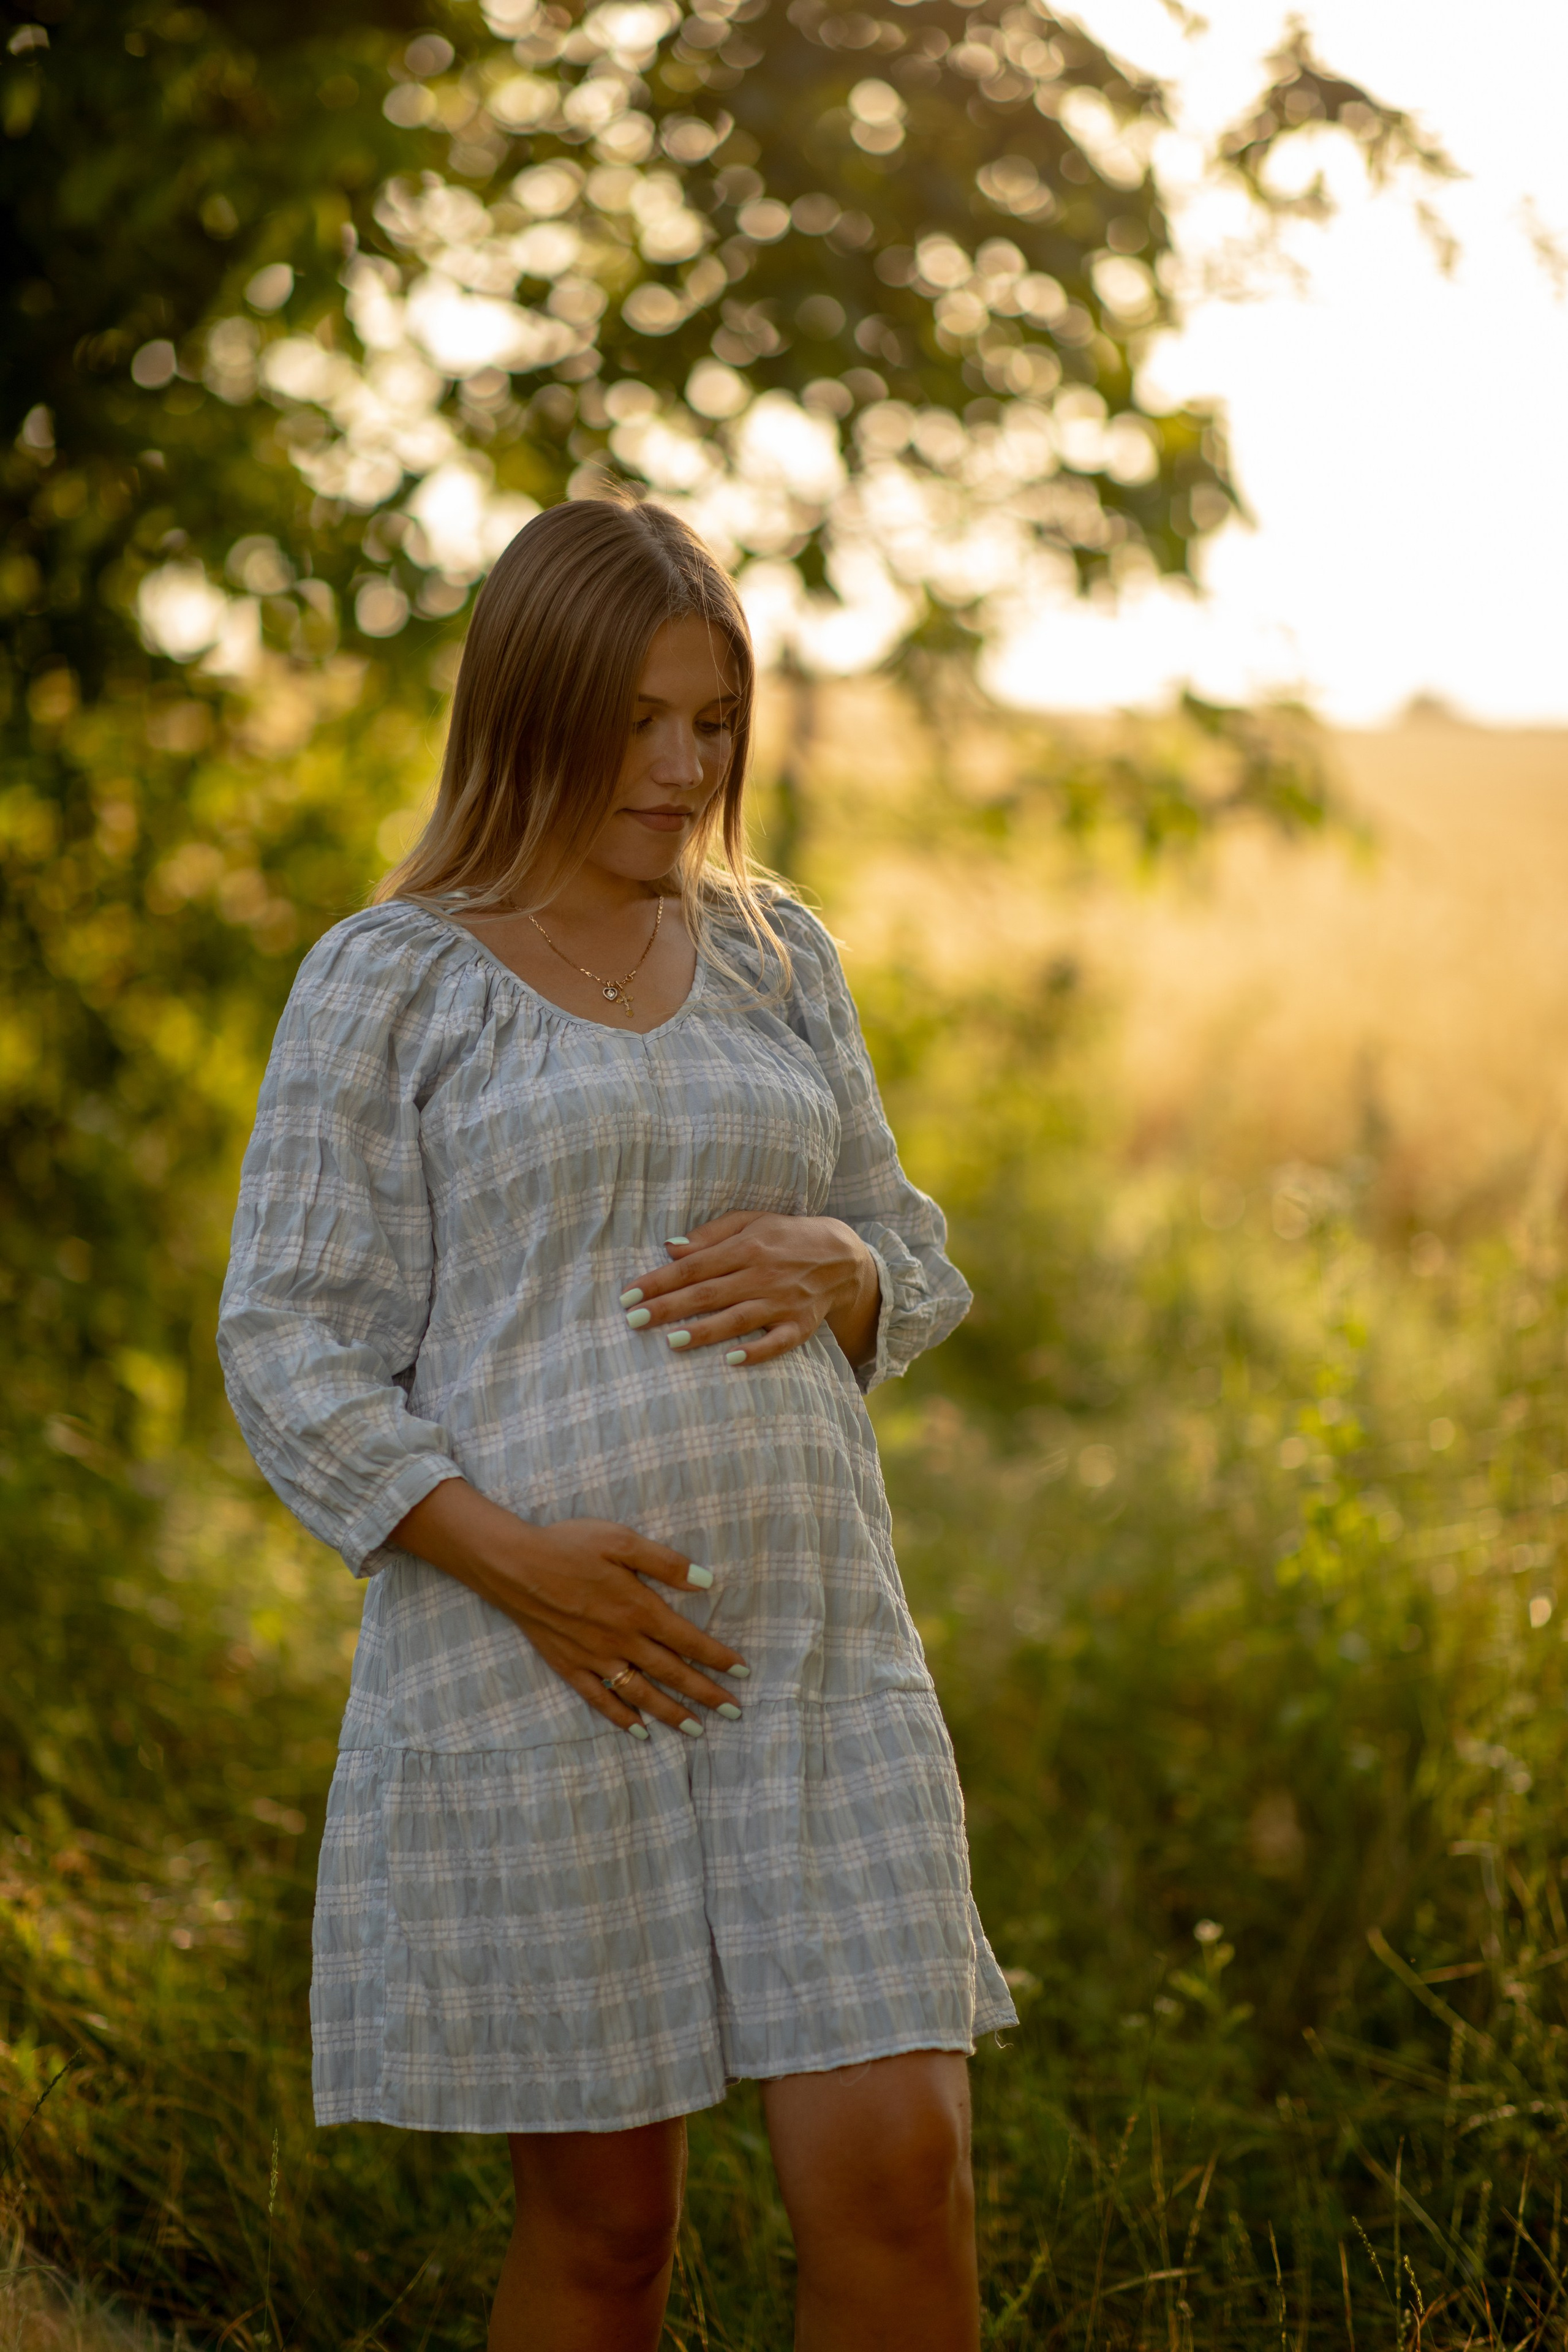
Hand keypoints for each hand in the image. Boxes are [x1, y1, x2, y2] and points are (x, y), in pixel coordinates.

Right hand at [390, 1481, 747, 1737]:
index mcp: (638, 1609)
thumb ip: (665, 1563)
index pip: (689, 1641)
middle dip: (706, 1694)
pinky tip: (638, 1732)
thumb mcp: (621, 1541)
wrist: (513, 1566)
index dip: (718, 1658)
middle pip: (672, 1674)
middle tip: (734, 1712)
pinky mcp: (570, 1667)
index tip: (743, 1672)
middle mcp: (621, 1641)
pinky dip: (621, 1718)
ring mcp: (594, 1659)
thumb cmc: (568, 1546)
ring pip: (641, 1694)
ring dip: (671, 1713)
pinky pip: (600, 1700)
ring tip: (696, 1729)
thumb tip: (707, 1581)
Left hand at [621, 1211, 880, 1368]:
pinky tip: (731, 1360)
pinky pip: (777, 1342)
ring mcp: (782, 1302)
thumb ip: (710, 1235)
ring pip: (737, 1318)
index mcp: (747, 1247)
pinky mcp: (800, 1326)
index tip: (628, 1294)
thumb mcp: (750, 1221)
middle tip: (633, 1320)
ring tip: (671, 1341)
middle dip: (668, 1307)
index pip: (694, 1266)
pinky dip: (756, 1351)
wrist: (843, 1256)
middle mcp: (762, 1275)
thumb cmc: (786, 1236)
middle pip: (708, 1293)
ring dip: (705, 1330)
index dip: (659, 1280)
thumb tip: (669, 1249)